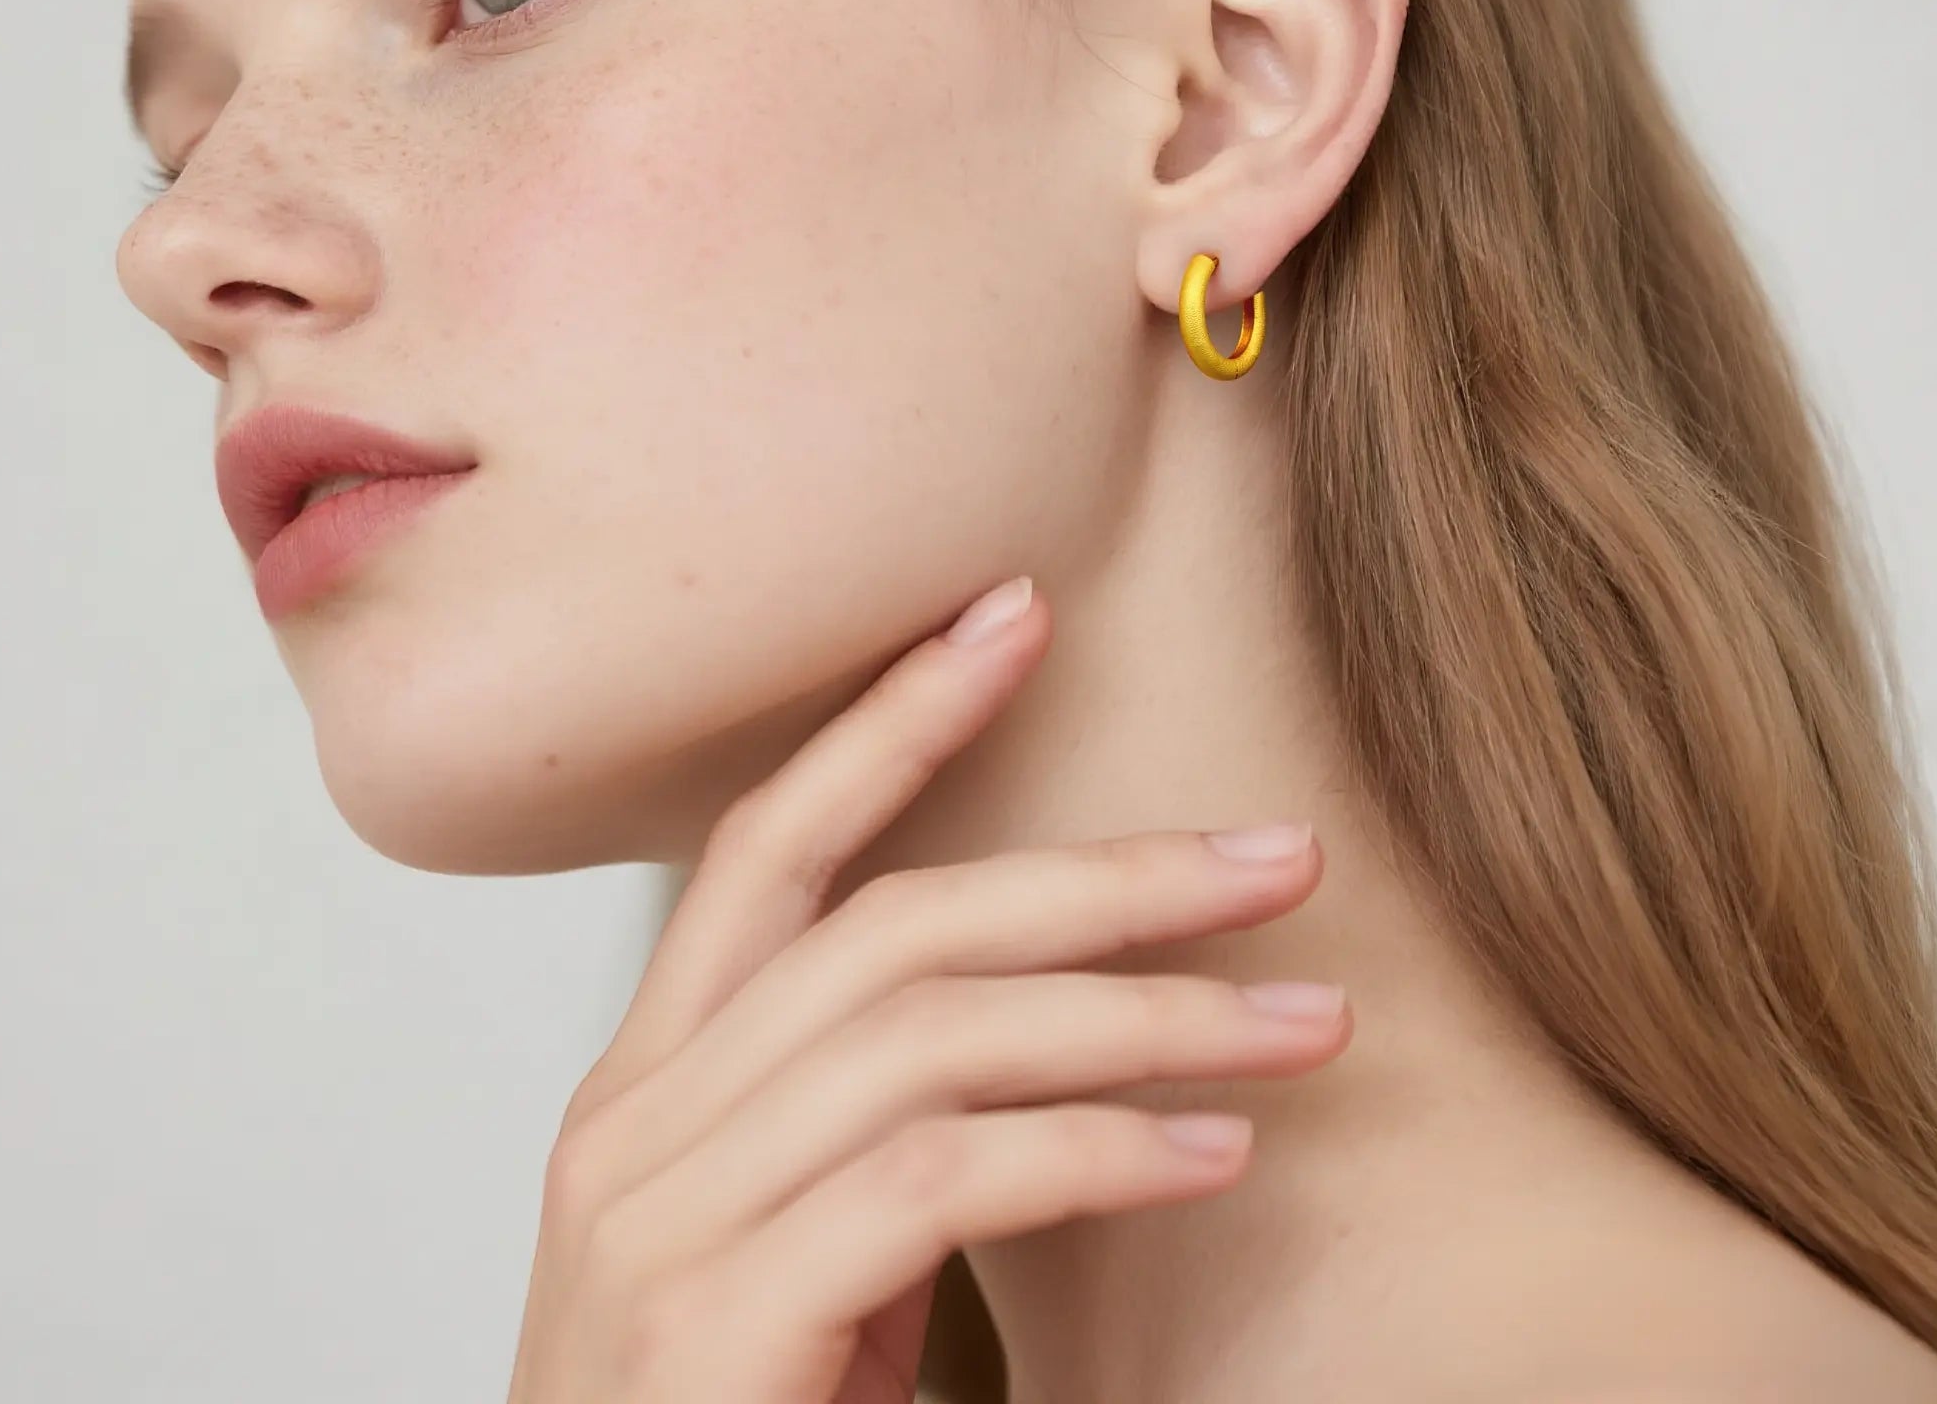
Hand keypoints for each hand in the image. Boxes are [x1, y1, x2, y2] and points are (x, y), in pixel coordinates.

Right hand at [502, 577, 1349, 1401]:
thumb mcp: (800, 1267)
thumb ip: (879, 1149)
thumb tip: (1051, 1063)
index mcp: (648, 1088)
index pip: (769, 846)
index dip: (893, 717)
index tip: (1016, 613)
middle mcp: (634, 1126)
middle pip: (892, 924)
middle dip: (1101, 874)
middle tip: (1278, 857)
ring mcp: (659, 1223)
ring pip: (934, 1033)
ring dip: (1143, 1016)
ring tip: (1302, 1022)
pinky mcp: (717, 1323)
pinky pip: (943, 1179)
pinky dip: (1097, 1147)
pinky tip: (1213, 1150)